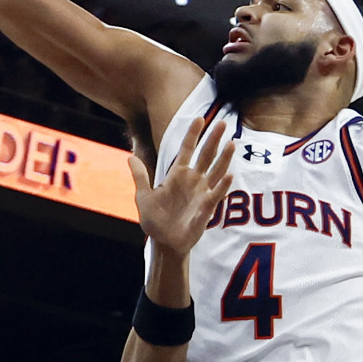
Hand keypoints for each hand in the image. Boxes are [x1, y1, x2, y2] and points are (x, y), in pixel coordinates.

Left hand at [129, 117, 231, 256]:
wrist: (164, 243)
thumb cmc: (155, 220)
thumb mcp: (143, 196)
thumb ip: (140, 176)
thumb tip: (130, 157)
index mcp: (177, 175)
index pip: (187, 149)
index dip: (193, 134)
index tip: (200, 118)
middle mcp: (192, 181)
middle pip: (206, 155)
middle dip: (214, 139)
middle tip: (223, 122)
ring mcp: (201, 193)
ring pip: (216, 171)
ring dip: (224, 158)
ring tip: (232, 144)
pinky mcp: (206, 208)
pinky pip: (216, 194)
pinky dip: (222, 185)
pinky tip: (229, 175)